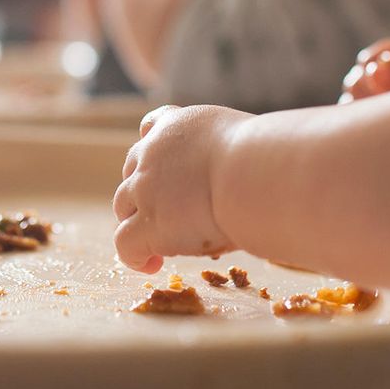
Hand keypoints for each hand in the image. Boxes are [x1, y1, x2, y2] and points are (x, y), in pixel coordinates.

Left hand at [113, 104, 247, 271]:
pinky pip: (125, 243)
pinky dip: (135, 255)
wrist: (254, 173)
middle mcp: (153, 151)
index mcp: (179, 124)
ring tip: (156, 243)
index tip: (160, 164)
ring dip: (137, 223)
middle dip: (144, 192)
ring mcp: (145, 187)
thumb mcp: (241, 140)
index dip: (152, 148)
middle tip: (166, 214)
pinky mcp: (147, 223)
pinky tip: (151, 264)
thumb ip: (228, 154)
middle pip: (132, 171)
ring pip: (123, 206)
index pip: (151, 125)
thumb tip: (245, 176)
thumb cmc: (265, 157)